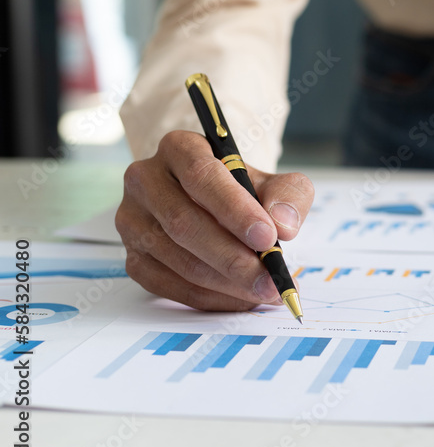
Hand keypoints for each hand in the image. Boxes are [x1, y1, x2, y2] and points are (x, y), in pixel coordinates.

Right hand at [116, 130, 314, 310]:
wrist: (218, 204)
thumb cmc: (245, 190)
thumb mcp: (275, 182)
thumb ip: (288, 196)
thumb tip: (283, 224)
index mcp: (179, 148)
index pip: (201, 176)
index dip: (235, 210)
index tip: (268, 237)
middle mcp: (146, 180)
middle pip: (184, 223)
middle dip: (233, 257)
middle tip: (270, 279)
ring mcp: (133, 220)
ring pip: (177, 259)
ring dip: (225, 283)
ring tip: (264, 291)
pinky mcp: (133, 256)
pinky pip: (168, 285)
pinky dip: (209, 297)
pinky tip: (239, 298)